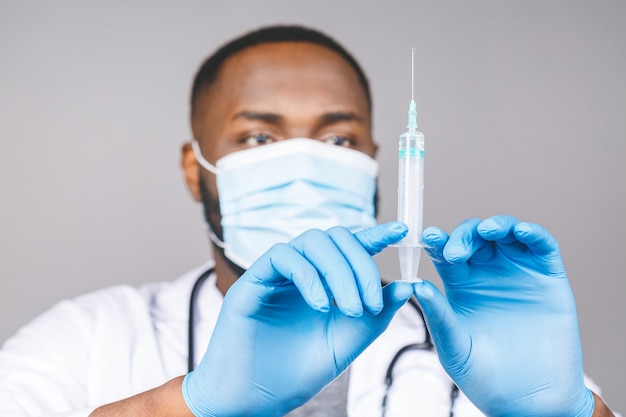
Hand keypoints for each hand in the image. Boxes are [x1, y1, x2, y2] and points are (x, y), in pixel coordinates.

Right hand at [183, 222, 413, 416]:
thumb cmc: (296, 372)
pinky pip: (282, 256)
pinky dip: (309, 276)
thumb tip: (408, 285)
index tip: (401, 232)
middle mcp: (300, 271)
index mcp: (322, 281)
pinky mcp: (253, 279)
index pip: (349, 247)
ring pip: (311, 241)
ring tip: (350, 309)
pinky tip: (320, 306)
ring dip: (339, 272)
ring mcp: (276, 272)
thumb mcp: (346, 342)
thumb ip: (376, 316)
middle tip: (372, 304)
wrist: (255, 398)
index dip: (375, 235)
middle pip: (334, 238)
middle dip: (360, 265)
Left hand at [412, 215, 593, 416]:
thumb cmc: (483, 375)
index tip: (426, 237)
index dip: (437, 241)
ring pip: (506, 233)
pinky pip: (542, 246)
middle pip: (474, 238)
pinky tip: (519, 231)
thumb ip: (438, 315)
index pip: (446, 252)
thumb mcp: (454, 345)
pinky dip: (532, 233)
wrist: (527, 399)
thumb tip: (415, 284)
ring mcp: (519, 272)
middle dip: (464, 236)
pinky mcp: (548, 278)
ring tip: (487, 230)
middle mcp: (488, 273)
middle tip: (456, 252)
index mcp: (460, 284)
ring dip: (496, 224)